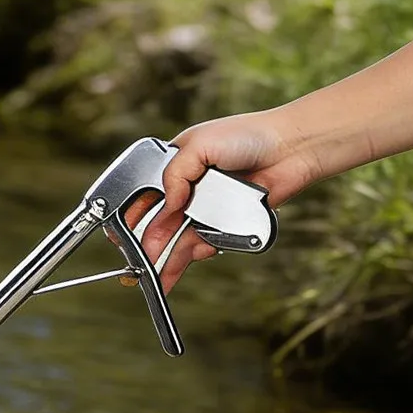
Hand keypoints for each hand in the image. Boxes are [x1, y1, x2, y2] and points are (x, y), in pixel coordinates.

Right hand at [127, 109, 319, 290]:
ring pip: (180, 239)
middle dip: (148, 245)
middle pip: (159, 224)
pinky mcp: (225, 221)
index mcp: (175, 166)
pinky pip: (206, 242)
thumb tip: (166, 205)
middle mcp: (188, 189)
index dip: (132, 217)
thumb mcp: (200, 144)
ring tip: (159, 277)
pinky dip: (198, 252)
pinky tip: (197, 254)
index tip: (121, 235)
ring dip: (169, 258)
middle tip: (141, 264)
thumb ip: (175, 174)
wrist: (292, 149)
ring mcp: (206, 207)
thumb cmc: (249, 135)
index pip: (144, 197)